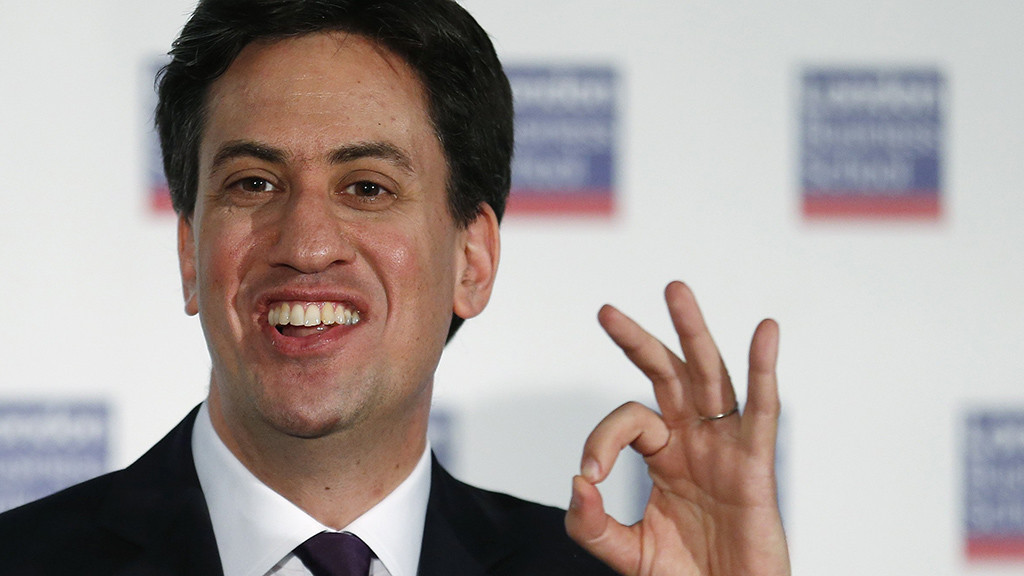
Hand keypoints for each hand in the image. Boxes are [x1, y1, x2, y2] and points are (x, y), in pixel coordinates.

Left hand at [565, 281, 789, 574]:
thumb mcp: (625, 552)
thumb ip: (592, 524)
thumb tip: (577, 481)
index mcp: (664, 454)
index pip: (628, 421)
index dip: (602, 441)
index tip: (592, 479)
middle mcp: (694, 440)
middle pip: (667, 375)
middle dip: (638, 341)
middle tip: (605, 312)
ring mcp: (725, 448)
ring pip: (710, 377)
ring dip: (692, 332)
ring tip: (674, 290)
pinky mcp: (756, 466)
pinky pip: (763, 410)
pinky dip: (764, 369)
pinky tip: (766, 330)